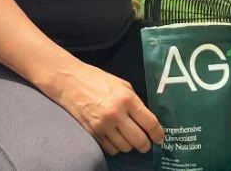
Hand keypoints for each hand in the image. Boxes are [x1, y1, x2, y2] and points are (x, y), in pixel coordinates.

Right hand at [48, 62, 163, 155]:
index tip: (160, 138)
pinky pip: (110, 149)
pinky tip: (115, 138)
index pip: (149, 123)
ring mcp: (103, 125)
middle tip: (146, 143)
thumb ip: (135, 101)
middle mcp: (116, 114)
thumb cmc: (98, 80)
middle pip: (139, 140)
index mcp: (127, 99)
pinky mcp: (93, 133)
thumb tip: (147, 120)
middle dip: (146, 145)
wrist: (70, 82)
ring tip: (128, 138)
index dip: (158, 134)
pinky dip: (115, 147)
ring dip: (129, 145)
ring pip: (125, 147)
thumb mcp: (122, 85)